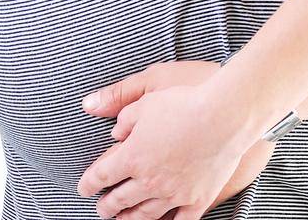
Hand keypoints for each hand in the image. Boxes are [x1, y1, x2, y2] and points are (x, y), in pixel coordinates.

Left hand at [76, 66, 262, 219]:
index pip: (102, 175)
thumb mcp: (145, 100)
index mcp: (132, 156)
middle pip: (121, 200)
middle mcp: (149, 180)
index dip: (89, 183)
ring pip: (146, 214)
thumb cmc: (184, 104)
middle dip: (107, 206)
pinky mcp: (197, 199)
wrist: (223, 117)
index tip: (84, 188)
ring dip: (131, 218)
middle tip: (101, 209)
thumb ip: (124, 118)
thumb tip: (115, 132)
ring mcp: (174, 194)